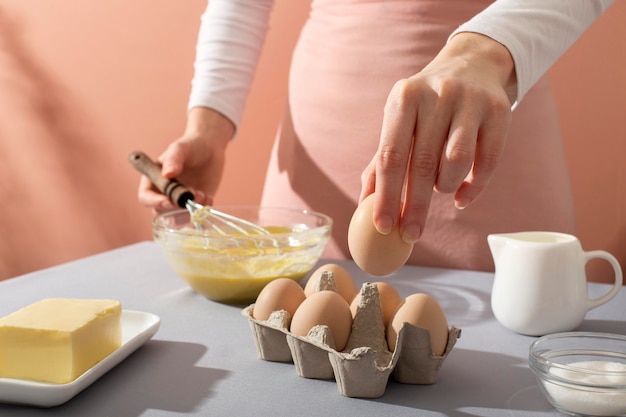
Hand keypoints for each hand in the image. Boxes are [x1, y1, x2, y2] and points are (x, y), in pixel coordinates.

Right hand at [137, 107, 234, 213]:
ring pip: (179, 217)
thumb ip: (173, 160)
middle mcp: (164, 193)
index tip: (168, 201)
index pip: (145, 197)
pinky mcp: (195, 204)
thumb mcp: (180, 149)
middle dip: (175, 208)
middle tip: (190, 195)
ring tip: (201, 194)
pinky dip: (202, 209)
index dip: (154, 202)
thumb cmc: (190, 145)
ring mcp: (180, 200)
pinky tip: (208, 196)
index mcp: (153, 180)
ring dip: (189, 210)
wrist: (210, 148)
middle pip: (161, 212)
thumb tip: (167, 174)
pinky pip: (196, 214)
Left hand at [360, 32, 516, 242]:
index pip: (391, 155)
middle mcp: (437, 95)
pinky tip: (461, 195)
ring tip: (440, 187)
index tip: (384, 227)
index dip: (386, 195)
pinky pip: (487, 162)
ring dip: (444, 187)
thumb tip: (365, 204)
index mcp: (404, 98)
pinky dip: (473, 187)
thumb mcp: (399, 121)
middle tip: (410, 235)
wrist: (473, 65)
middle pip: (423, 164)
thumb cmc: (426, 106)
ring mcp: (470, 101)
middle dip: (415, 207)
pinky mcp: (500, 111)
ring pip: (456, 162)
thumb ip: (382, 161)